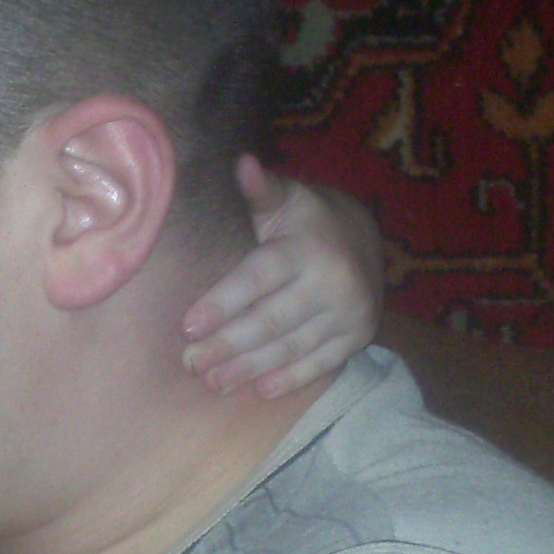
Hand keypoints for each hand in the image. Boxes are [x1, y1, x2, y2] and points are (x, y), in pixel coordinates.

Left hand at [180, 157, 384, 397]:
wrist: (366, 239)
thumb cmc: (307, 221)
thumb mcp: (286, 200)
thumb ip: (260, 191)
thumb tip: (241, 163)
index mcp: (308, 247)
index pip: (257, 280)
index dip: (222, 304)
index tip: (186, 328)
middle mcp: (333, 282)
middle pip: (271, 322)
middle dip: (227, 345)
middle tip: (190, 364)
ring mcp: (349, 314)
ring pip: (291, 348)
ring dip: (250, 369)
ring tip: (213, 381)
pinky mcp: (358, 337)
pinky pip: (320, 365)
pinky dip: (289, 380)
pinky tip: (259, 390)